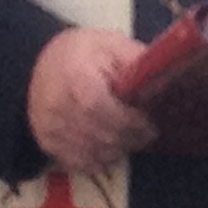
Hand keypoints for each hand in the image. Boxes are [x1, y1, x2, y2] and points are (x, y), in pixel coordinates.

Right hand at [27, 27, 156, 172]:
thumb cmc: (86, 52)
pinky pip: (79, 163)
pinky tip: (111, 146)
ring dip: (118, 150)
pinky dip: (100, 159)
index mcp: (75, 77)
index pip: (101, 108)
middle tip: (147, 133)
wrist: (45, 62)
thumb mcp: (113, 44)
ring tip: (130, 138)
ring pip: (93, 153)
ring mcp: (49, 127)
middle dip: (130, 138)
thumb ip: (136, 61)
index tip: (150, 123)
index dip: (129, 121)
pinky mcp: (47, 142)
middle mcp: (57, 106)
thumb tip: (162, 78)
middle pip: (100, 136)